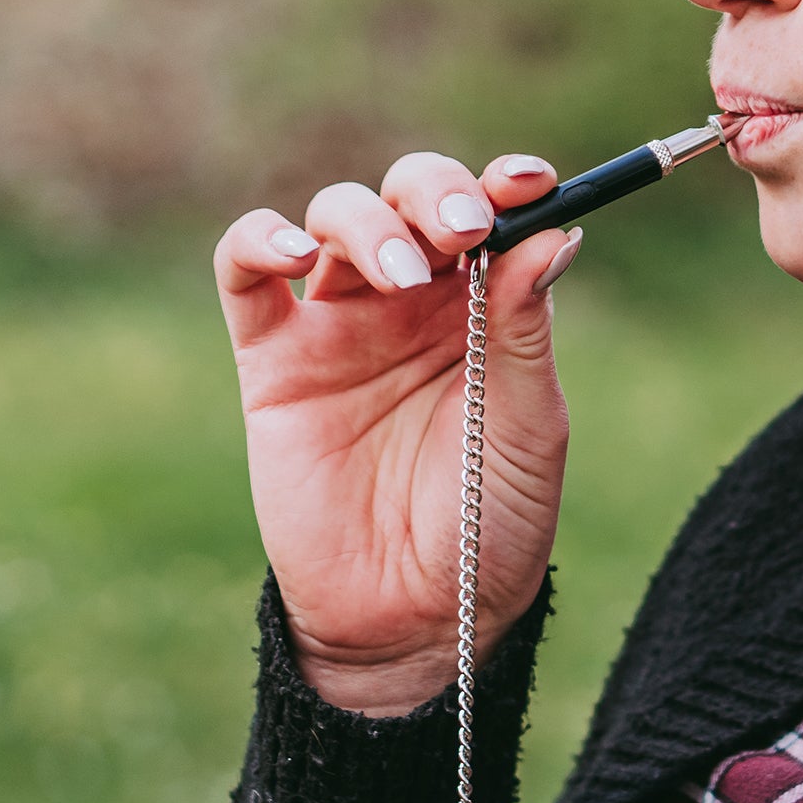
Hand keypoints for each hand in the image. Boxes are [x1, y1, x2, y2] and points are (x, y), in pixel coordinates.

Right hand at [214, 152, 577, 714]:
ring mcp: (339, 322)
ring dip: (367, 222)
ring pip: (336, 213)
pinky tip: (298, 253)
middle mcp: (412, 298)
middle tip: (462, 232)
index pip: (492, 212)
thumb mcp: (527, 425)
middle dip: (435, 192)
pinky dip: (261, 239)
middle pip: (410, 194)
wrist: (415, 619)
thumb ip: (525, 328)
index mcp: (483, 302)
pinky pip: (245, 272)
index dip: (507, 183)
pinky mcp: (273, 359)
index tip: (532, 183)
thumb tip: (557, 231)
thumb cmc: (487, 524)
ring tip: (397, 275)